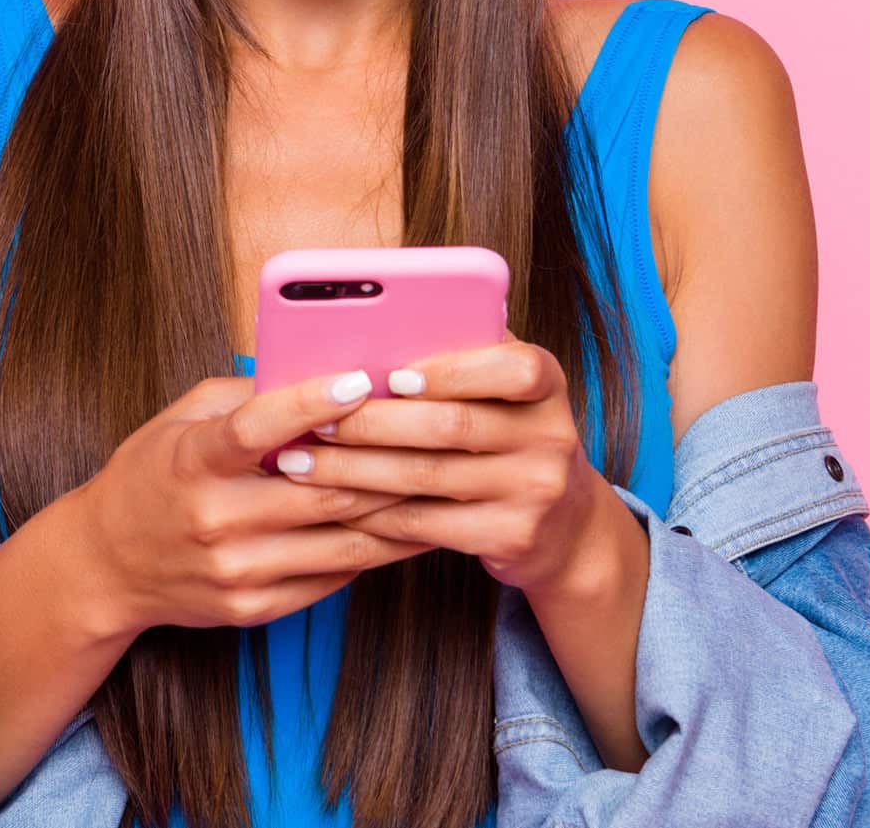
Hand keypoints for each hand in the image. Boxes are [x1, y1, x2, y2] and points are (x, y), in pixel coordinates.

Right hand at [68, 368, 435, 638]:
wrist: (105, 566)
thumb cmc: (153, 477)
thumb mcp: (181, 421)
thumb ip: (245, 396)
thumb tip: (316, 368)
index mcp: (193, 461)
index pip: (257, 428)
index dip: (310, 402)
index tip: (360, 380)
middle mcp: (215, 519)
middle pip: (321, 491)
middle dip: (386, 462)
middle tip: (437, 433)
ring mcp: (236, 571)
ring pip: (342, 542)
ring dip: (399, 513)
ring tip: (442, 484)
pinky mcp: (253, 608)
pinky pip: (332, 579)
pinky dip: (373, 551)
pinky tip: (406, 528)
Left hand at [271, 329, 609, 594]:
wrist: (566, 525)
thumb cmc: (509, 435)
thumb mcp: (504, 392)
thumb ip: (460, 356)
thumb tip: (372, 331)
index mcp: (548, 384)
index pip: (515, 366)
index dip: (453, 370)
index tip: (393, 375)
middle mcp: (551, 436)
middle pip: (452, 425)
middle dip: (371, 423)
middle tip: (315, 422)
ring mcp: (535, 491)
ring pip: (427, 476)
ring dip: (354, 470)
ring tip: (303, 463)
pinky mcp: (512, 537)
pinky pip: (426, 524)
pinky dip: (373, 513)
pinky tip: (335, 503)